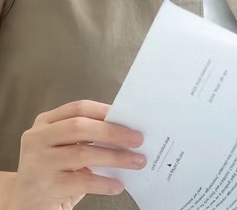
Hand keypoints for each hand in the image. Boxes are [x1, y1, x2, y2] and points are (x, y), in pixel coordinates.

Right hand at [9, 100, 145, 209]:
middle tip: (139, 139)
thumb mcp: (65, 148)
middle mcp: (38, 139)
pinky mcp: (45, 186)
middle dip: (114, 132)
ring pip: (82, 153)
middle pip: (80, 127)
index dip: (106, 111)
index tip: (130, 116)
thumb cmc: (54, 172)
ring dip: (116, 157)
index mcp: (45, 124)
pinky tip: (117, 185)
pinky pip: (81, 181)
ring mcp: (39, 162)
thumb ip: (87, 135)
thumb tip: (128, 130)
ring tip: (136, 161)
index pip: (78, 108)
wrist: (25, 204)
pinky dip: (104, 182)